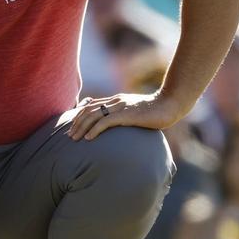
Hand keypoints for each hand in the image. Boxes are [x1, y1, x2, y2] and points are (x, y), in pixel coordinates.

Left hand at [66, 92, 182, 140]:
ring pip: (93, 115)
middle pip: (88, 109)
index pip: (91, 105)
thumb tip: (117, 127)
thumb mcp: (136, 112)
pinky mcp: (126, 114)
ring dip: (81, 127)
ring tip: (74, 139)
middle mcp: (115, 101)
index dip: (79, 116)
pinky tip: (88, 138)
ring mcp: (120, 107)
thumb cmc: (156, 112)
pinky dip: (94, 130)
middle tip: (69, 136)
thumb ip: (125, 116)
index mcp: (117, 100)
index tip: (73, 127)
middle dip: (76, 123)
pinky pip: (105, 121)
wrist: (169, 104)